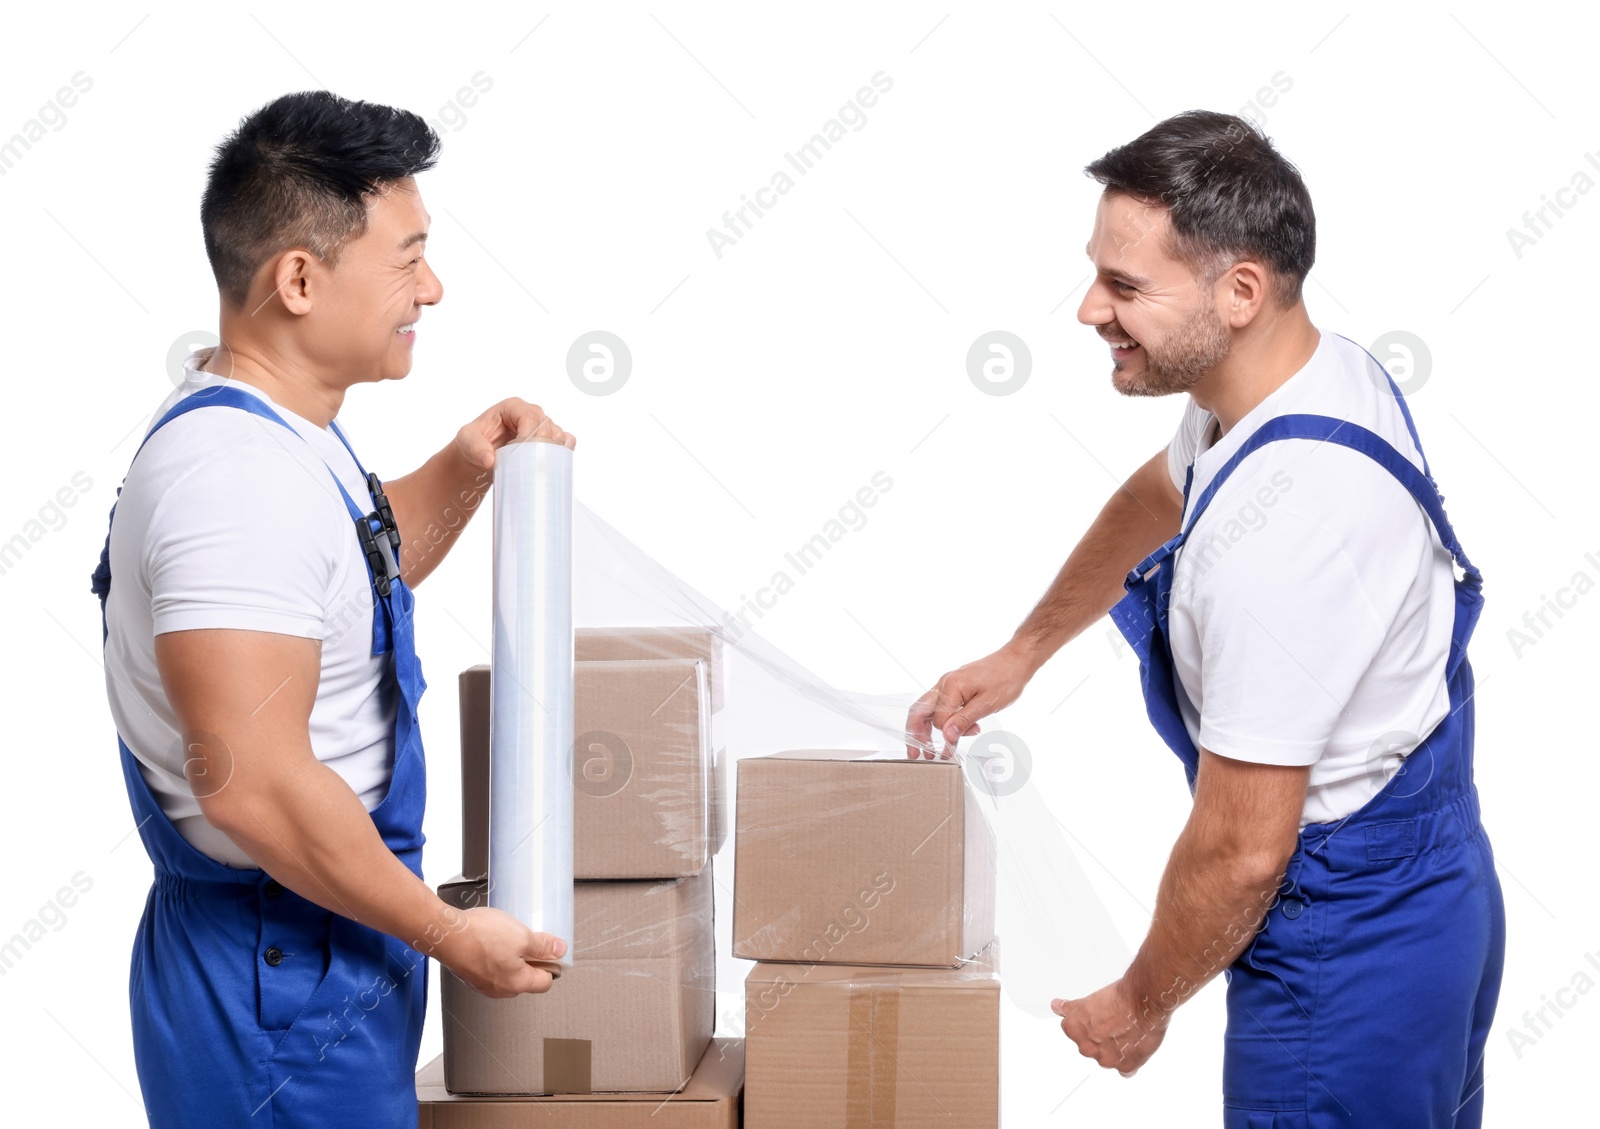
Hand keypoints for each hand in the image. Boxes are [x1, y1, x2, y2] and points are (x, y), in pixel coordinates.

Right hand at [437, 906, 566, 997]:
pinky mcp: (470, 974)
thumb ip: (543, 946)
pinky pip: (491, 967)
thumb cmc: (479, 937)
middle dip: (530, 958)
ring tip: (507, 936)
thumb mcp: (522, 936)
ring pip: (507, 972)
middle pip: (526, 978)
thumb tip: (559, 950)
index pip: (545, 982)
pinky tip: (491, 939)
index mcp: (516, 984)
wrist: (445, 933)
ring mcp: (483, 984)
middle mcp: (499, 990)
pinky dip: (495, 955)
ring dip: (511, 955)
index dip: (551, 964)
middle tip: (527, 938)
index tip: (550, 949)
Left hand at [453, 397, 575, 470]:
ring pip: (558, 435)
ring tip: (537, 465)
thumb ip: (475, 447)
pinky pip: (566, 442)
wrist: (480, 456)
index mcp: (513, 407)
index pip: (531, 416)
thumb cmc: (474, 443)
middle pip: (547, 426)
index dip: (530, 434)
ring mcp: (542, 427)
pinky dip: (563, 452)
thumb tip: (490, 459)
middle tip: (528, 463)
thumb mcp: (466, 441)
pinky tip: (553, 462)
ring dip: (552, 450)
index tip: (521, 452)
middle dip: (541, 445)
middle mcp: (531, 414)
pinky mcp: (549, 441)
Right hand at [904, 643, 1036, 758]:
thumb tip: (947, 737)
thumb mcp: (987, 704)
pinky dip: (940, 720)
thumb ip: (964, 720)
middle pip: (920, 711)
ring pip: (927, 708)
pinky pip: (940, 705)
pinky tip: (950, 731)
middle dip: (915, 733)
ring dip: (925, 728)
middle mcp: (944, 683)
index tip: (955, 747)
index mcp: (951, 686)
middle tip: (916, 754)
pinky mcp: (954, 686)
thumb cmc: (1006, 679)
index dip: (947, 735)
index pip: (939, 719)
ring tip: (928, 748)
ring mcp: (947, 683)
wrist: (1015, 661)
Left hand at [1051, 980, 1168, 1075]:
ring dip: (1115, 1050)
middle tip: (1114, 1023)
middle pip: (1090, 1046)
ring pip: (1107, 1058)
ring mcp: (1106, 1059)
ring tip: (1127, 1031)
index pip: (1073, 1032)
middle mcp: (1087, 1048)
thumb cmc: (1120, 997)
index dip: (1087, 1024)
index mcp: (1074, 1030)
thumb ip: (1070, 1007)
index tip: (1097, 1020)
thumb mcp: (1088, 999)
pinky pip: (1124, 1070)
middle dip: (1100, 1038)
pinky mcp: (1125, 1067)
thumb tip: (1056, 1006)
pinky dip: (1128, 1062)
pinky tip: (1133, 1048)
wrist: (1144, 1002)